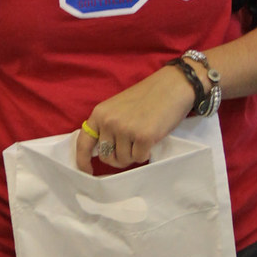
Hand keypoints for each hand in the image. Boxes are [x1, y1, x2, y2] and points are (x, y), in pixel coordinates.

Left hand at [76, 65, 195, 173]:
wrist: (173, 85)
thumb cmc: (148, 97)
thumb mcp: (119, 108)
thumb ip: (107, 126)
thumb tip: (102, 151)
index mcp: (100, 113)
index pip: (83, 142)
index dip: (82, 160)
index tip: (87, 172)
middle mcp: (109, 122)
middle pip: (106, 157)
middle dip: (118, 158)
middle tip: (131, 147)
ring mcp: (125, 129)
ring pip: (124, 160)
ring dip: (134, 154)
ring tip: (143, 137)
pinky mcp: (143, 137)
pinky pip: (140, 158)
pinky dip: (146, 153)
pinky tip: (151, 138)